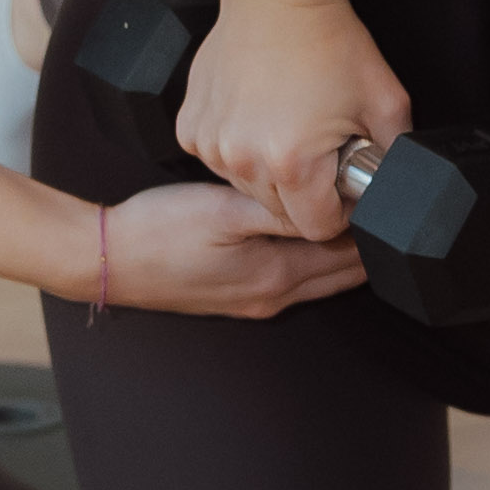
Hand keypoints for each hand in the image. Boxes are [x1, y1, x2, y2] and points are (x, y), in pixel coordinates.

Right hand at [89, 173, 363, 321]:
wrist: (105, 260)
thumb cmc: (159, 231)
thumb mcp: (224, 210)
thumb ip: (282, 210)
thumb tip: (336, 207)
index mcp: (277, 276)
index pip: (349, 252)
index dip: (372, 222)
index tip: (384, 189)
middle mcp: (273, 296)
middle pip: (341, 270)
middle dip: (366, 240)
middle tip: (381, 198)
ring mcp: (255, 300)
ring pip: (318, 274)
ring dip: (339, 247)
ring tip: (352, 207)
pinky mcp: (236, 294)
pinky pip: (292, 275)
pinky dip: (312, 255)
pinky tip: (306, 229)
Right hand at [176, 0, 410, 239]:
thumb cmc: (330, 42)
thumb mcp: (387, 104)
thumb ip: (396, 158)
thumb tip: (397, 191)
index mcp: (292, 164)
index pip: (317, 228)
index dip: (339, 211)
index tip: (343, 184)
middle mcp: (244, 161)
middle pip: (281, 212)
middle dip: (305, 191)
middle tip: (321, 146)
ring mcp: (212, 145)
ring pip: (248, 187)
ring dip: (270, 171)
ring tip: (289, 125)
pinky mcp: (190, 127)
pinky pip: (220, 159)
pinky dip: (239, 147)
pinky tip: (258, 114)